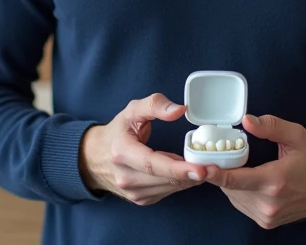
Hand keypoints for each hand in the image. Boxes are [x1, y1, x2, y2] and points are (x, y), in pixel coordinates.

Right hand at [79, 93, 203, 204]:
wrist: (93, 157)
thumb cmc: (117, 131)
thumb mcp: (132, 110)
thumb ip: (155, 105)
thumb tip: (180, 110)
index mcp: (122, 152)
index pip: (153, 163)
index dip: (178, 168)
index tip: (200, 169)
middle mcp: (124, 176)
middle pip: (164, 178)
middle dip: (190, 174)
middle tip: (212, 166)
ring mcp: (130, 191)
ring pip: (167, 188)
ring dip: (186, 178)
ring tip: (197, 164)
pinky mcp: (138, 199)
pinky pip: (165, 193)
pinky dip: (177, 183)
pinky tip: (180, 171)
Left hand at [203, 113, 305, 228]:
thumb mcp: (297, 135)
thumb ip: (271, 126)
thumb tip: (246, 121)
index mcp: (274, 181)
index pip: (236, 180)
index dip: (215, 174)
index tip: (200, 168)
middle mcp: (269, 203)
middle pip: (231, 189)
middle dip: (225, 172)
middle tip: (228, 157)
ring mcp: (268, 216)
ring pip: (235, 198)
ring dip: (233, 184)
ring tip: (245, 169)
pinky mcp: (268, 223)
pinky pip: (243, 206)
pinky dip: (241, 194)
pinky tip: (251, 183)